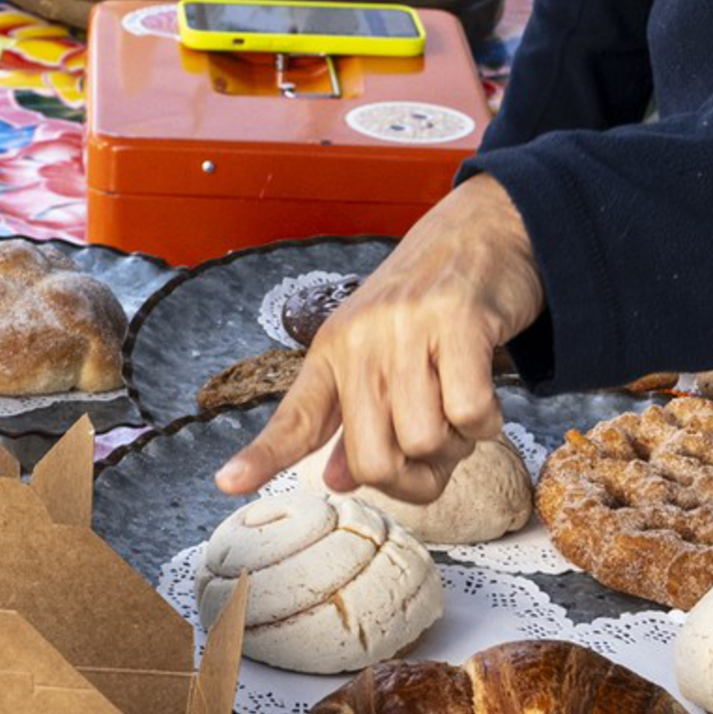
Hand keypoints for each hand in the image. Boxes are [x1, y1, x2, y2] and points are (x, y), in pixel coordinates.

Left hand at [216, 173, 546, 506]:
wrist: (480, 231)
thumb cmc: (428, 306)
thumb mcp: (379, 356)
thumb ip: (356, 421)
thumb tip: (336, 479)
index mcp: (332, 353)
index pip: (293, 418)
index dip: (262, 455)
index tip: (227, 482)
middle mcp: (360, 341)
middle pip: (373, 460)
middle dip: (414, 478)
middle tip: (438, 454)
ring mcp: (405, 328)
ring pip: (425, 441)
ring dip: (457, 446)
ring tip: (461, 410)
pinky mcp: (457, 321)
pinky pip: (469, 413)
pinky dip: (484, 424)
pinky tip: (485, 399)